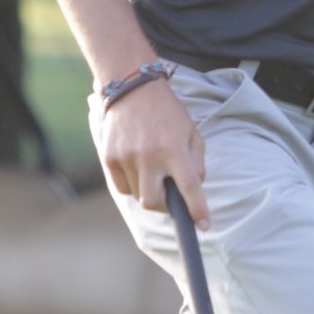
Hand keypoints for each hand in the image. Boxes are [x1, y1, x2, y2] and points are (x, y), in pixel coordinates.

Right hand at [100, 77, 207, 226]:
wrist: (132, 88)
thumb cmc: (168, 112)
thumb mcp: (191, 132)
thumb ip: (196, 162)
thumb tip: (194, 190)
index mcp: (174, 149)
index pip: (189, 187)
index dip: (198, 210)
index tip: (204, 225)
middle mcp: (149, 156)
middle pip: (155, 203)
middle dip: (165, 206)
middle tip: (170, 196)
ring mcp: (126, 158)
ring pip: (138, 196)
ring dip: (149, 192)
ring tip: (153, 172)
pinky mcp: (109, 158)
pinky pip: (122, 187)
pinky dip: (133, 185)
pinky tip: (138, 169)